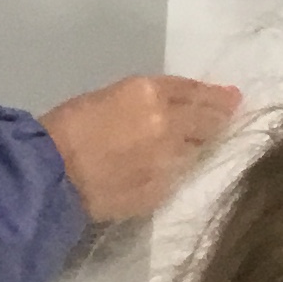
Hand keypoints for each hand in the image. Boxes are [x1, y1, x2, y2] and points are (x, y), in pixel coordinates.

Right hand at [40, 74, 239, 221]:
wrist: (50, 176)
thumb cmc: (66, 129)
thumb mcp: (108, 98)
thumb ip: (145, 102)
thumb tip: (169, 111)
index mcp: (148, 93)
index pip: (194, 91)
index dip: (215, 94)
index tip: (232, 97)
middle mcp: (167, 123)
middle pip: (208, 120)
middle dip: (221, 118)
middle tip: (230, 117)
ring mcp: (168, 159)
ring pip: (198, 151)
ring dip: (200, 146)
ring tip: (206, 144)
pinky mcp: (162, 190)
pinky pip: (180, 177)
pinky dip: (180, 172)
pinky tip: (175, 170)